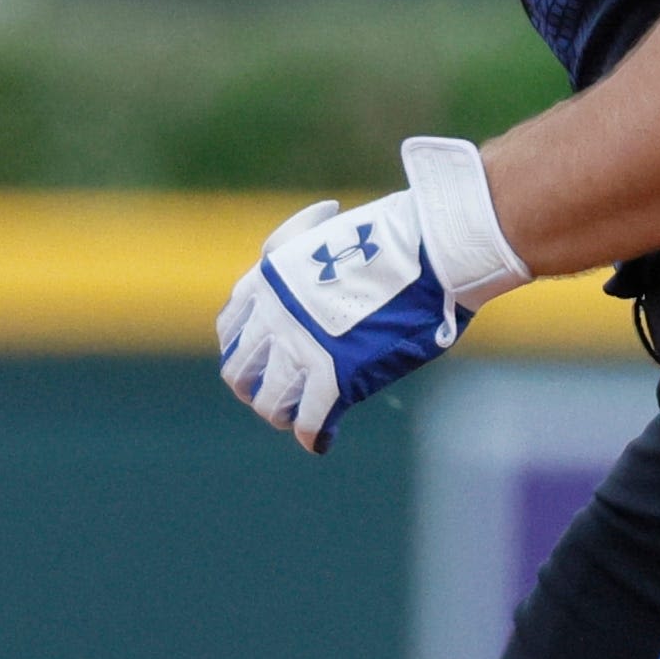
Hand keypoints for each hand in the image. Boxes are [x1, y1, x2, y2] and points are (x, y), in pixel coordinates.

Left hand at [216, 142, 531, 453]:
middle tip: (282, 396)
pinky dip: (314, 436)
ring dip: (285, 415)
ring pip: (271, 403)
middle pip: (240, 375)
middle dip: (258, 389)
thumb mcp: (326, 229)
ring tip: (303, 419)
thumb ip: (306, 240)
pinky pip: (309, 422)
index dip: (244, 352)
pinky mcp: (333, 377)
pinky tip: (323, 439)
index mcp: (267, 281)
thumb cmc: (393, 236)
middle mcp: (273, 317)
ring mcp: (300, 349)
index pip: (230, 331)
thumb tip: (321, 219)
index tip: (264, 361)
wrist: (429, 249)